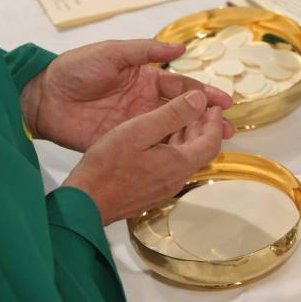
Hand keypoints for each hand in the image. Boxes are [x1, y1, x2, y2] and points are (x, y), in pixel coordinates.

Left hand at [21, 39, 233, 151]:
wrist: (44, 98)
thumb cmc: (76, 69)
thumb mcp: (113, 52)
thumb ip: (146, 51)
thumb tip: (181, 49)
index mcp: (147, 79)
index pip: (183, 87)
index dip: (205, 94)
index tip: (225, 102)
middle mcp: (147, 102)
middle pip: (184, 112)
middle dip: (208, 119)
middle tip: (230, 129)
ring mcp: (138, 123)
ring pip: (173, 131)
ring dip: (195, 137)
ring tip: (217, 145)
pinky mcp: (125, 141)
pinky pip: (153, 147)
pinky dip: (172, 152)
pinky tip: (188, 158)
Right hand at [63, 90, 222, 224]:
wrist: (85, 203)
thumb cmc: (107, 166)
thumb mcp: (140, 130)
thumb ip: (173, 114)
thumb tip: (200, 99)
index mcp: (180, 163)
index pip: (212, 142)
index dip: (215, 121)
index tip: (213, 105)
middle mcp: (177, 178)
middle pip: (200, 149)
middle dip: (202, 126)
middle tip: (198, 106)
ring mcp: (164, 187)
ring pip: (184, 157)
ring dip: (186, 136)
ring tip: (180, 115)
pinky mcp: (151, 190)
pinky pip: (170, 165)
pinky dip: (172, 147)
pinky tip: (159, 136)